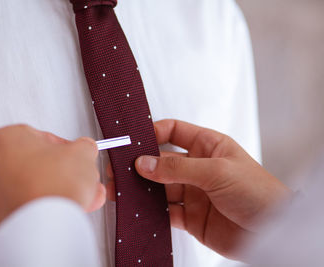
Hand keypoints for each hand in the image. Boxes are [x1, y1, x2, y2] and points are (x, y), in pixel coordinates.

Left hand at [0, 124, 104, 226]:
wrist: (45, 225)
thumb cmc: (54, 186)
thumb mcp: (83, 152)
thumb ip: (83, 146)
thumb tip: (83, 150)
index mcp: (6, 138)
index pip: (41, 136)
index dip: (65, 148)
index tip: (74, 155)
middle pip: (35, 162)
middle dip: (61, 171)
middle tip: (77, 176)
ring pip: (30, 184)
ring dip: (55, 188)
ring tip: (79, 195)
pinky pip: (25, 203)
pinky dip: (43, 205)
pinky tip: (64, 208)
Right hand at [107, 119, 290, 259]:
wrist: (272, 233)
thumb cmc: (258, 192)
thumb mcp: (217, 171)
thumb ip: (177, 169)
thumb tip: (144, 163)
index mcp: (208, 146)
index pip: (175, 131)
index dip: (154, 132)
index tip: (134, 139)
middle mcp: (198, 168)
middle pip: (161, 161)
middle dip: (140, 164)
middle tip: (118, 168)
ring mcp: (193, 192)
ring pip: (159, 187)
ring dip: (141, 189)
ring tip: (120, 190)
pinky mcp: (190, 216)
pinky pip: (164, 211)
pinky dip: (150, 211)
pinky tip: (138, 209)